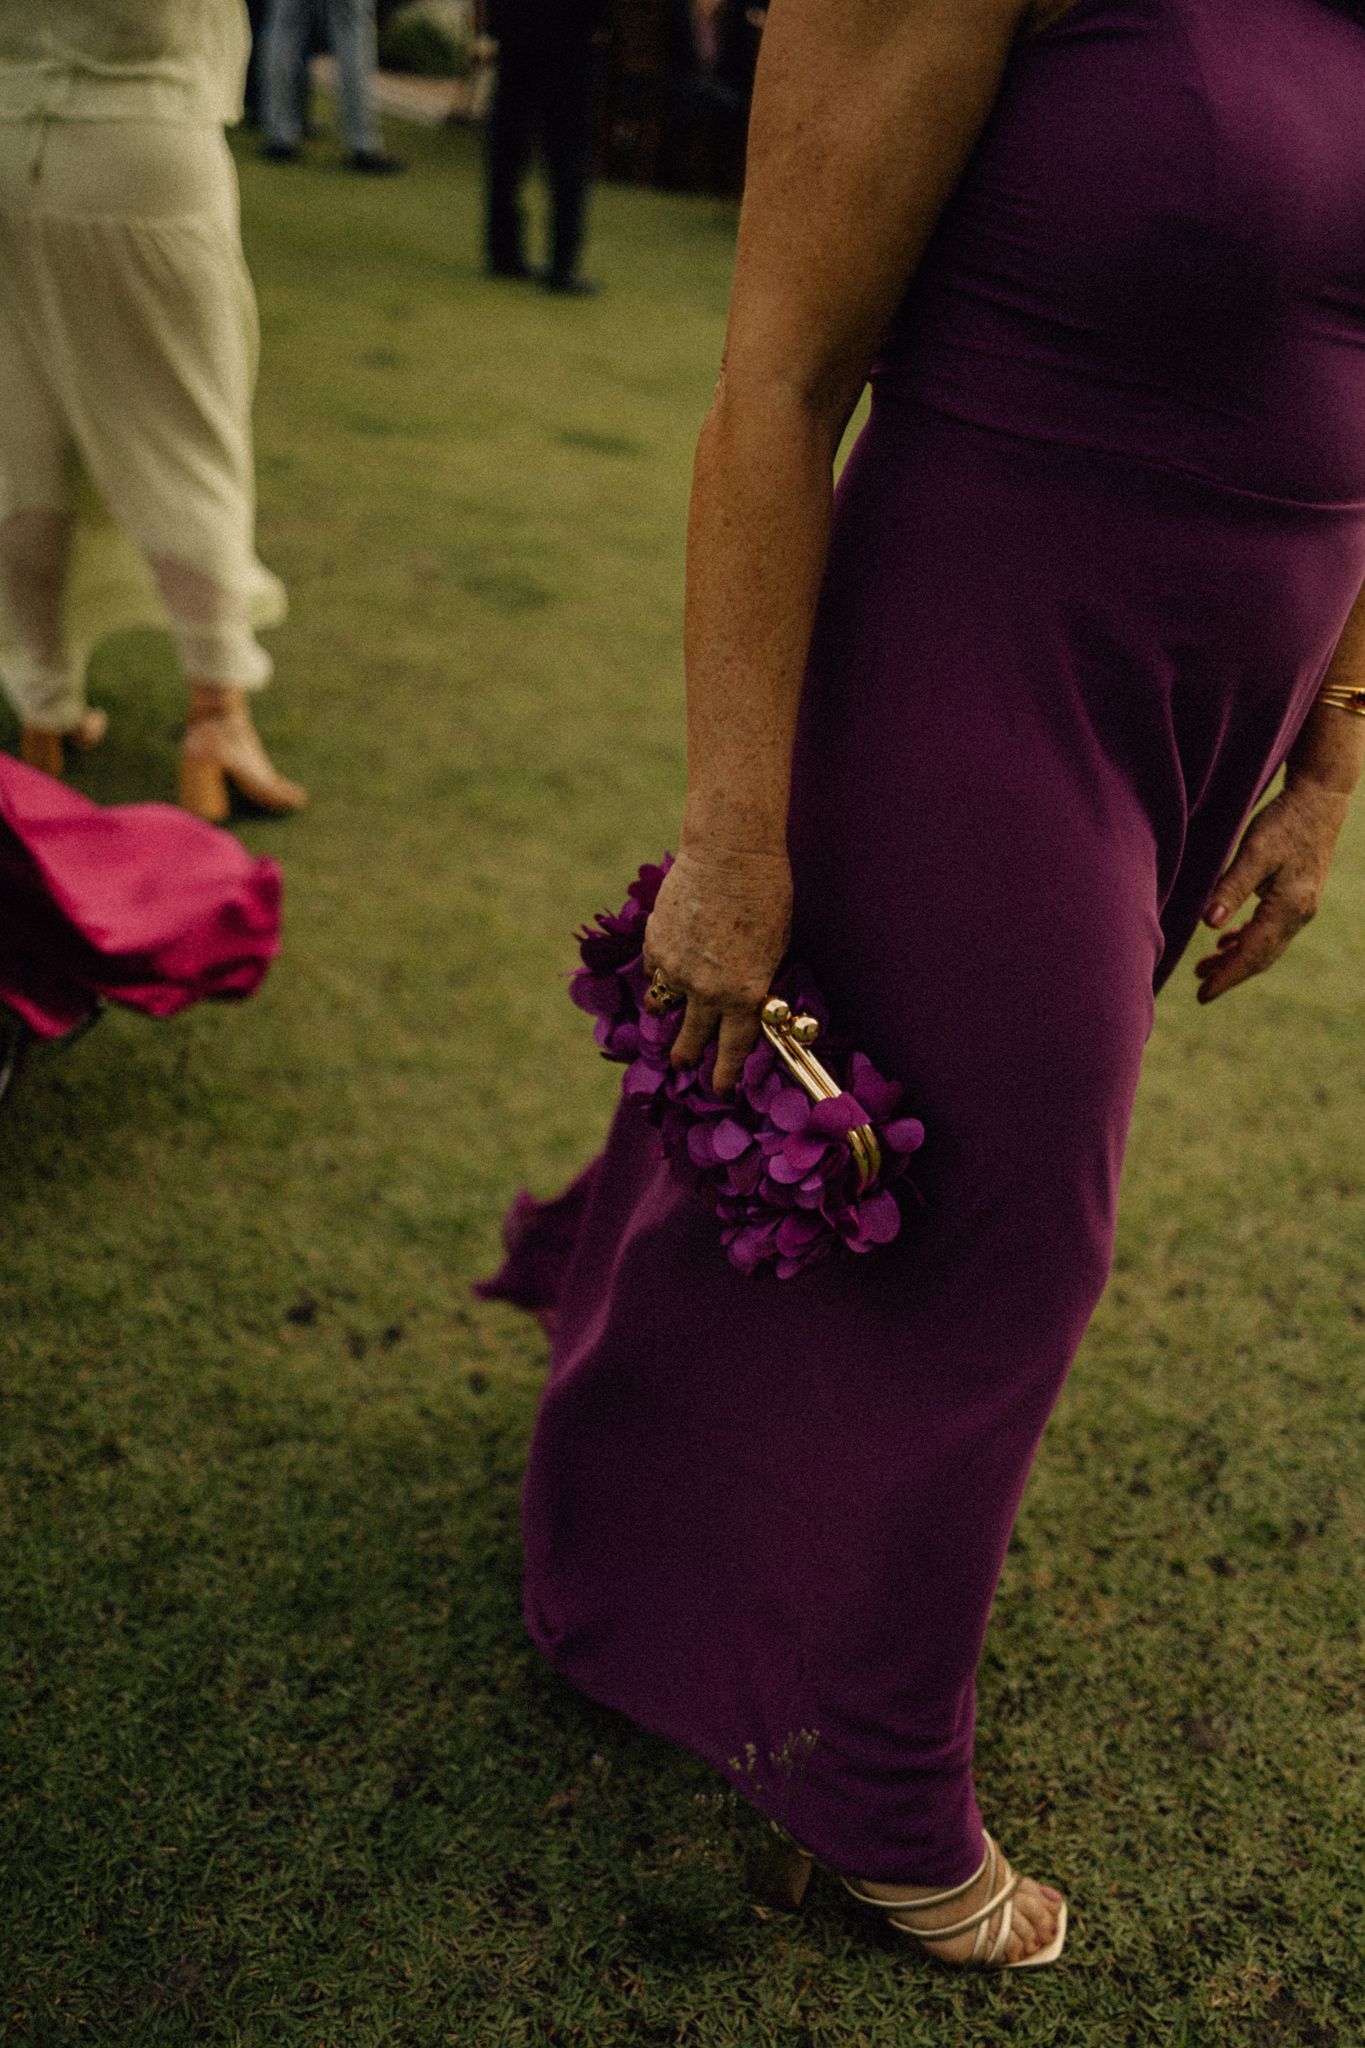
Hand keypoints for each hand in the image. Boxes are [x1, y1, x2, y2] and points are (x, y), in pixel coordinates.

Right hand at [643, 844, 792, 1090]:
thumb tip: (744, 998)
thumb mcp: (774, 948)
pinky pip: (654, 969)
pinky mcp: (656, 944)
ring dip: (664, 1012)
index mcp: (743, 995)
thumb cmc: (766, 895)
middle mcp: (706, 990)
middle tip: (680, 1064)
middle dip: (686, 1055)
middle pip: (692, 1037)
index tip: (719, 1089)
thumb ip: (755, 979)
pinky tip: (664, 964)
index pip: (733, 1048)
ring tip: (662, 1015)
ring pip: (663, 1004)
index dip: (724, 1073)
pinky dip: (659, 969)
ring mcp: (676, 968)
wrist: (730, 854)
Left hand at [1195, 779, 1349, 1003]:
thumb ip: (1231, 888)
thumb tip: (1208, 924)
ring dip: (1236, 959)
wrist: (1320, 800)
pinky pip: (1270, 931)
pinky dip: (1247, 940)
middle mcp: (1299, 914)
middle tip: (1201, 991)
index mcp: (1289, 906)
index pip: (1253, 952)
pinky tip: (1226, 942)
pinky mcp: (1298, 898)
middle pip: (1261, 956)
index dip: (1227, 975)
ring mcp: (1301, 907)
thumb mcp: (1254, 851)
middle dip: (1231, 974)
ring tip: (1204, 968)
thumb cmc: (1284, 822)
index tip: (1203, 995)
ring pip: (1266, 946)